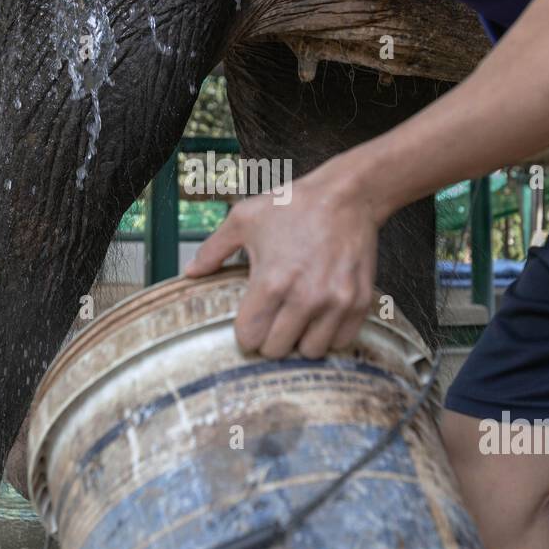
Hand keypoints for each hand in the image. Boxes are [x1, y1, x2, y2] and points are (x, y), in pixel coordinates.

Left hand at [185, 162, 379, 359]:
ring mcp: (336, 302)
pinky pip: (341, 341)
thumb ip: (212, 250)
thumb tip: (189, 273)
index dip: (245, 332)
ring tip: (298, 320)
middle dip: (270, 339)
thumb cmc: (293, 205)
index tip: (250, 322)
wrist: (347, 196)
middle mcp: (305, 298)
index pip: (250, 337)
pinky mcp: (359, 302)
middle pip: (277, 350)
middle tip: (273, 321)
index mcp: (271, 281)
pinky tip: (321, 316)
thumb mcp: (244, 219)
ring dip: (301, 340)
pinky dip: (330, 335)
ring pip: (311, 352)